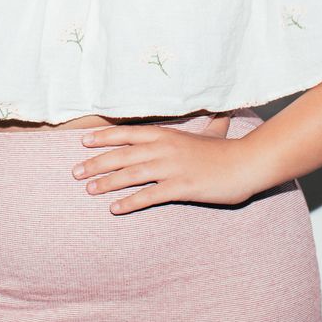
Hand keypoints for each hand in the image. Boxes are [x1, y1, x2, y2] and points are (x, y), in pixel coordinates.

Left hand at [72, 120, 267, 213]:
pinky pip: (149, 196)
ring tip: (88, 189)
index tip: (83, 142)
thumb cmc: (226, 151)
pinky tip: (114, 209)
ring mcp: (171, 168)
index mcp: (167, 134)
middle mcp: (164, 148)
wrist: (246, 164)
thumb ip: (205, 125)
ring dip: (106, 183)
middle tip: (74, 171)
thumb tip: (218, 112)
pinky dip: (129, 203)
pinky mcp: (180, 188)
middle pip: (122, 154)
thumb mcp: (211, 133)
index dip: (104, 137)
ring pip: (130, 174)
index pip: (127, 133)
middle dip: (96, 163)